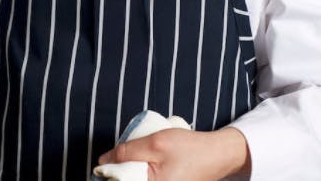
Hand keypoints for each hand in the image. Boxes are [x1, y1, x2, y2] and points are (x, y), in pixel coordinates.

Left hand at [98, 126, 250, 180]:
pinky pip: (146, 179)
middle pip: (128, 180)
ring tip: (140, 156)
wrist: (217, 154)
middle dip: (122, 169)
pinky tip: (147, 162)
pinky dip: (142, 172)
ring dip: (133, 169)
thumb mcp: (155, 143)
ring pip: (136, 179)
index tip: (107, 161)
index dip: (110, 171)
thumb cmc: (190, 149)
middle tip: (127, 154)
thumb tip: (103, 161)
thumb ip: (127, 152)